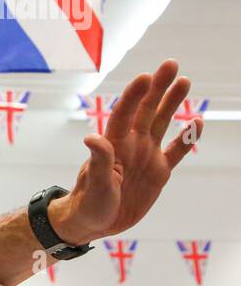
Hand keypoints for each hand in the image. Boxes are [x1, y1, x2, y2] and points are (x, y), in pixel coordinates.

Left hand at [51, 59, 198, 243]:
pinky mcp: (158, 171)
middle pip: (147, 110)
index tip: (145, 77)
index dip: (134, 96)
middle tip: (171, 64)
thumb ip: (98, 161)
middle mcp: (131, 144)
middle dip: (159, 87)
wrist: (95, 221)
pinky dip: (187, 137)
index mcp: (113, 145)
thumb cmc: (88, 203)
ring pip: (163, 123)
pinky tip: (197, 121)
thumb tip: (93, 137)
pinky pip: (176, 150)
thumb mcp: (95, 184)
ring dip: (173, 103)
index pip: (125, 114)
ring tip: (184, 81)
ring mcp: (146, 155)